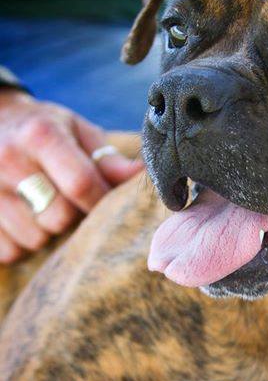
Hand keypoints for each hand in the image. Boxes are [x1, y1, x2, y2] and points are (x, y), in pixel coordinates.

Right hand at [0, 90, 142, 263]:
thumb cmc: (44, 129)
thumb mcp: (77, 130)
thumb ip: (107, 158)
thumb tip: (140, 177)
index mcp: (41, 135)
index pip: (81, 184)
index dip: (102, 202)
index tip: (106, 203)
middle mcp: (8, 160)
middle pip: (59, 217)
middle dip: (75, 218)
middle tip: (72, 204)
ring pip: (34, 238)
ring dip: (48, 232)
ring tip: (45, 208)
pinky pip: (9, 251)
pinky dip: (22, 244)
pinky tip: (24, 220)